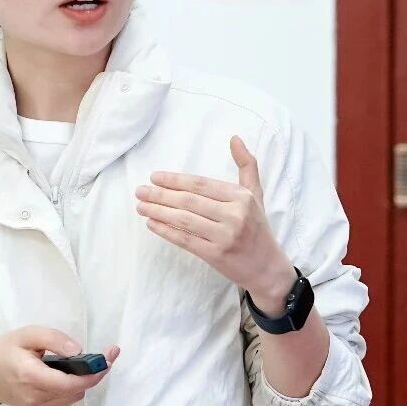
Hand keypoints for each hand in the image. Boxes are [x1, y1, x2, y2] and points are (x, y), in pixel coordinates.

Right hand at [0, 325, 119, 405]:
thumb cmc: (5, 351)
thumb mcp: (27, 334)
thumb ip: (53, 339)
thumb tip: (79, 350)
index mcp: (30, 375)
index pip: (69, 382)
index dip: (93, 373)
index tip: (108, 358)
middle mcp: (35, 397)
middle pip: (77, 389)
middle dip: (94, 372)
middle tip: (105, 354)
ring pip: (75, 395)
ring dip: (85, 379)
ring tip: (84, 362)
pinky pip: (67, 400)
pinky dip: (74, 387)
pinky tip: (67, 374)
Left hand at [134, 135, 291, 303]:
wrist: (267, 267)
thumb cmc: (257, 227)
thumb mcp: (255, 194)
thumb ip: (246, 165)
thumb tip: (234, 138)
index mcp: (241, 197)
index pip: (200, 184)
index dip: (175, 180)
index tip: (154, 177)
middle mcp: (234, 215)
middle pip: (188, 201)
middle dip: (160, 195)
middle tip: (139, 191)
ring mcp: (225, 236)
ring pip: (184, 220)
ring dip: (158, 211)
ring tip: (141, 206)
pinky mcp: (216, 255)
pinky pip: (185, 240)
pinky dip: (165, 231)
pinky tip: (152, 223)